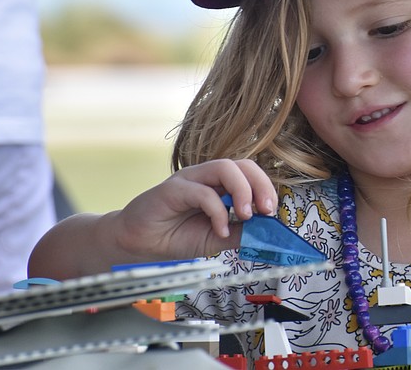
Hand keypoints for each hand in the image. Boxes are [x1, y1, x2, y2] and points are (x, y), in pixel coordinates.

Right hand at [113, 159, 277, 261]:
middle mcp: (206, 177)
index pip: (250, 173)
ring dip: (242, 191)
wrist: (138, 245)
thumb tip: (268, 232)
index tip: (271, 212)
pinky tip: (219, 229)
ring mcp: (190, 179)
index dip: (265, 189)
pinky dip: (217, 211)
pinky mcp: (172, 189)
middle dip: (260, 185)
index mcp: (219, 185)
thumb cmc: (175, 237)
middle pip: (242, 164)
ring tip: (245, 216)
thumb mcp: (217, 238)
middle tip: (265, 210)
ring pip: (224, 168)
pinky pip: (202, 191)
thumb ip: (241, 233)